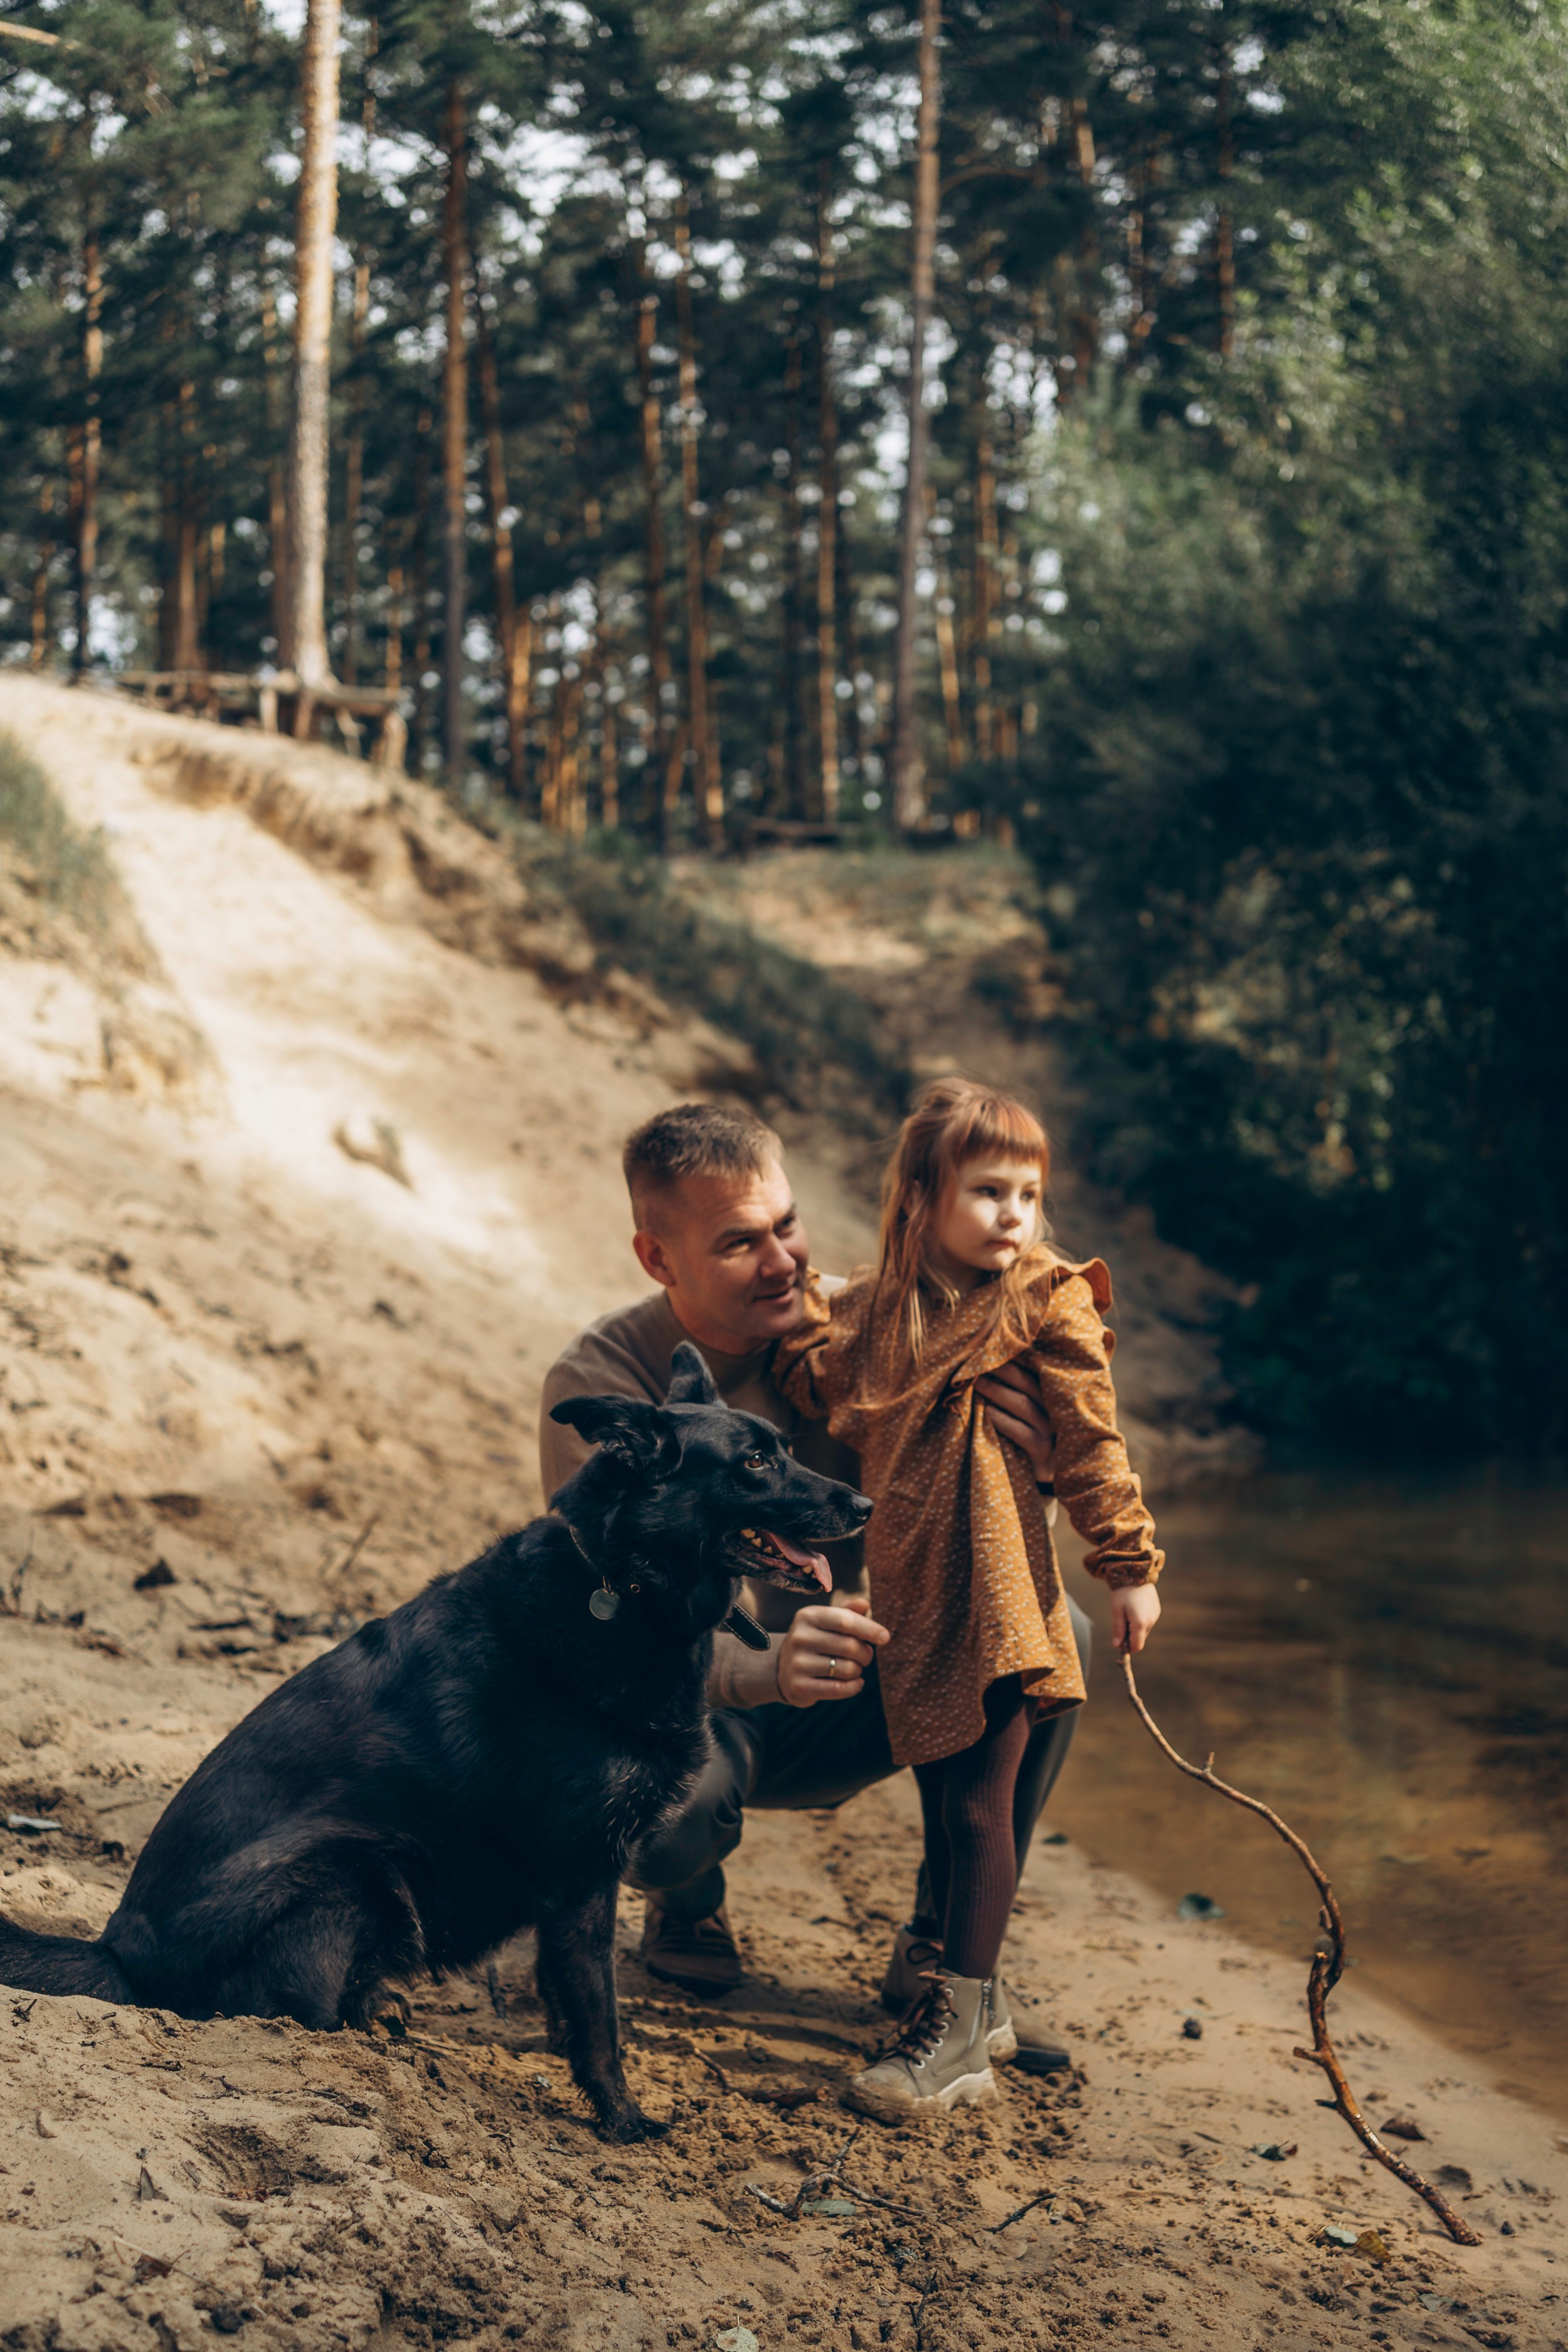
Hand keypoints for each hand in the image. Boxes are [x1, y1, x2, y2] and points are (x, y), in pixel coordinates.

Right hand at [776, 1595, 889, 1707]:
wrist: (783, 1669)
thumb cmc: (815, 1641)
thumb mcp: (826, 1622)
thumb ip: (847, 1612)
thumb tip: (864, 1604)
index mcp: (808, 1616)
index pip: (845, 1620)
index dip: (869, 1629)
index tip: (885, 1637)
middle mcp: (799, 1637)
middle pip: (850, 1646)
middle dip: (865, 1653)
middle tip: (865, 1656)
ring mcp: (797, 1663)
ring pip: (847, 1668)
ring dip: (858, 1670)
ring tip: (854, 1668)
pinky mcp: (799, 1686)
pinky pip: (839, 1689)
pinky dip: (854, 1687)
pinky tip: (856, 1683)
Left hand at [974, 1358, 1055, 1482]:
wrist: (1046, 1473)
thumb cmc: (1033, 1434)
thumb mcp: (1032, 1410)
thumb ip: (1021, 1388)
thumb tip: (992, 1361)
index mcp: (1054, 1395)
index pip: (1036, 1370)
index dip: (1015, 1358)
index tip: (993, 1345)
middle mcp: (1056, 1410)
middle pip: (1028, 1383)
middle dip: (1003, 1369)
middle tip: (979, 1360)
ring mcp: (1051, 1430)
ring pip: (1023, 1405)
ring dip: (997, 1392)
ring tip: (977, 1383)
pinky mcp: (1043, 1451)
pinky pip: (1021, 1432)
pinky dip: (1002, 1420)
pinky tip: (987, 1412)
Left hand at [1112, 1582, 1161, 1654]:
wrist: (1136, 1572)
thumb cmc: (1123, 1592)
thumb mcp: (1117, 1610)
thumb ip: (1118, 1629)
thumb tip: (1117, 1645)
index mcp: (1140, 1623)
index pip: (1136, 1646)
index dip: (1127, 1647)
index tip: (1118, 1642)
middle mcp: (1151, 1621)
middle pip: (1140, 1638)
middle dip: (1130, 1636)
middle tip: (1120, 1622)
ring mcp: (1155, 1615)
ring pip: (1144, 1630)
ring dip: (1135, 1628)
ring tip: (1127, 1612)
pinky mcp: (1157, 1610)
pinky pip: (1148, 1621)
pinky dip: (1141, 1620)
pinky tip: (1134, 1608)